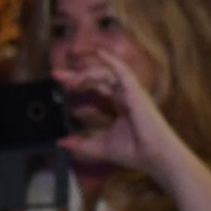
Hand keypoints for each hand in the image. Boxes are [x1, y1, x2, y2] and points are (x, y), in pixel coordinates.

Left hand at [54, 49, 185, 180]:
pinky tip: (99, 53)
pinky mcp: (135, 91)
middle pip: (97, 77)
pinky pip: (122, 70)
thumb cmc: (135, 152)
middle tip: (56, 74)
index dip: (78, 82)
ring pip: (105, 73)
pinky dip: (111, 60)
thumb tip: (62, 143)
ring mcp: (131, 92)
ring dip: (85, 73)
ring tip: (69, 81)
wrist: (154, 157)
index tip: (60, 83)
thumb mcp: (100, 148)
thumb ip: (81, 145)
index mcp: (119, 105)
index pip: (96, 87)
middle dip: (76, 74)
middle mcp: (125, 95)